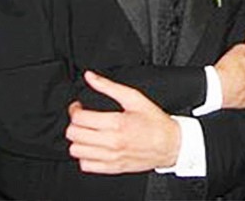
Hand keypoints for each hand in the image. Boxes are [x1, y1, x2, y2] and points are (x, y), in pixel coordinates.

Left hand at [66, 71, 180, 173]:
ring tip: (87, 132)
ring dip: (78, 140)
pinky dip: (85, 156)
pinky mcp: (112, 168)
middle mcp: (112, 142)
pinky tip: (93, 147)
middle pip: (74, 135)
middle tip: (82, 118)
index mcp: (117, 123)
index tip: (79, 107)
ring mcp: (111, 157)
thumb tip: (91, 77)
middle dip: (74, 123)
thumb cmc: (155, 122)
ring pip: (76, 151)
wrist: (170, 144)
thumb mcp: (135, 98)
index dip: (75, 110)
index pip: (80, 118)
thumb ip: (109, 86)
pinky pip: (86, 165)